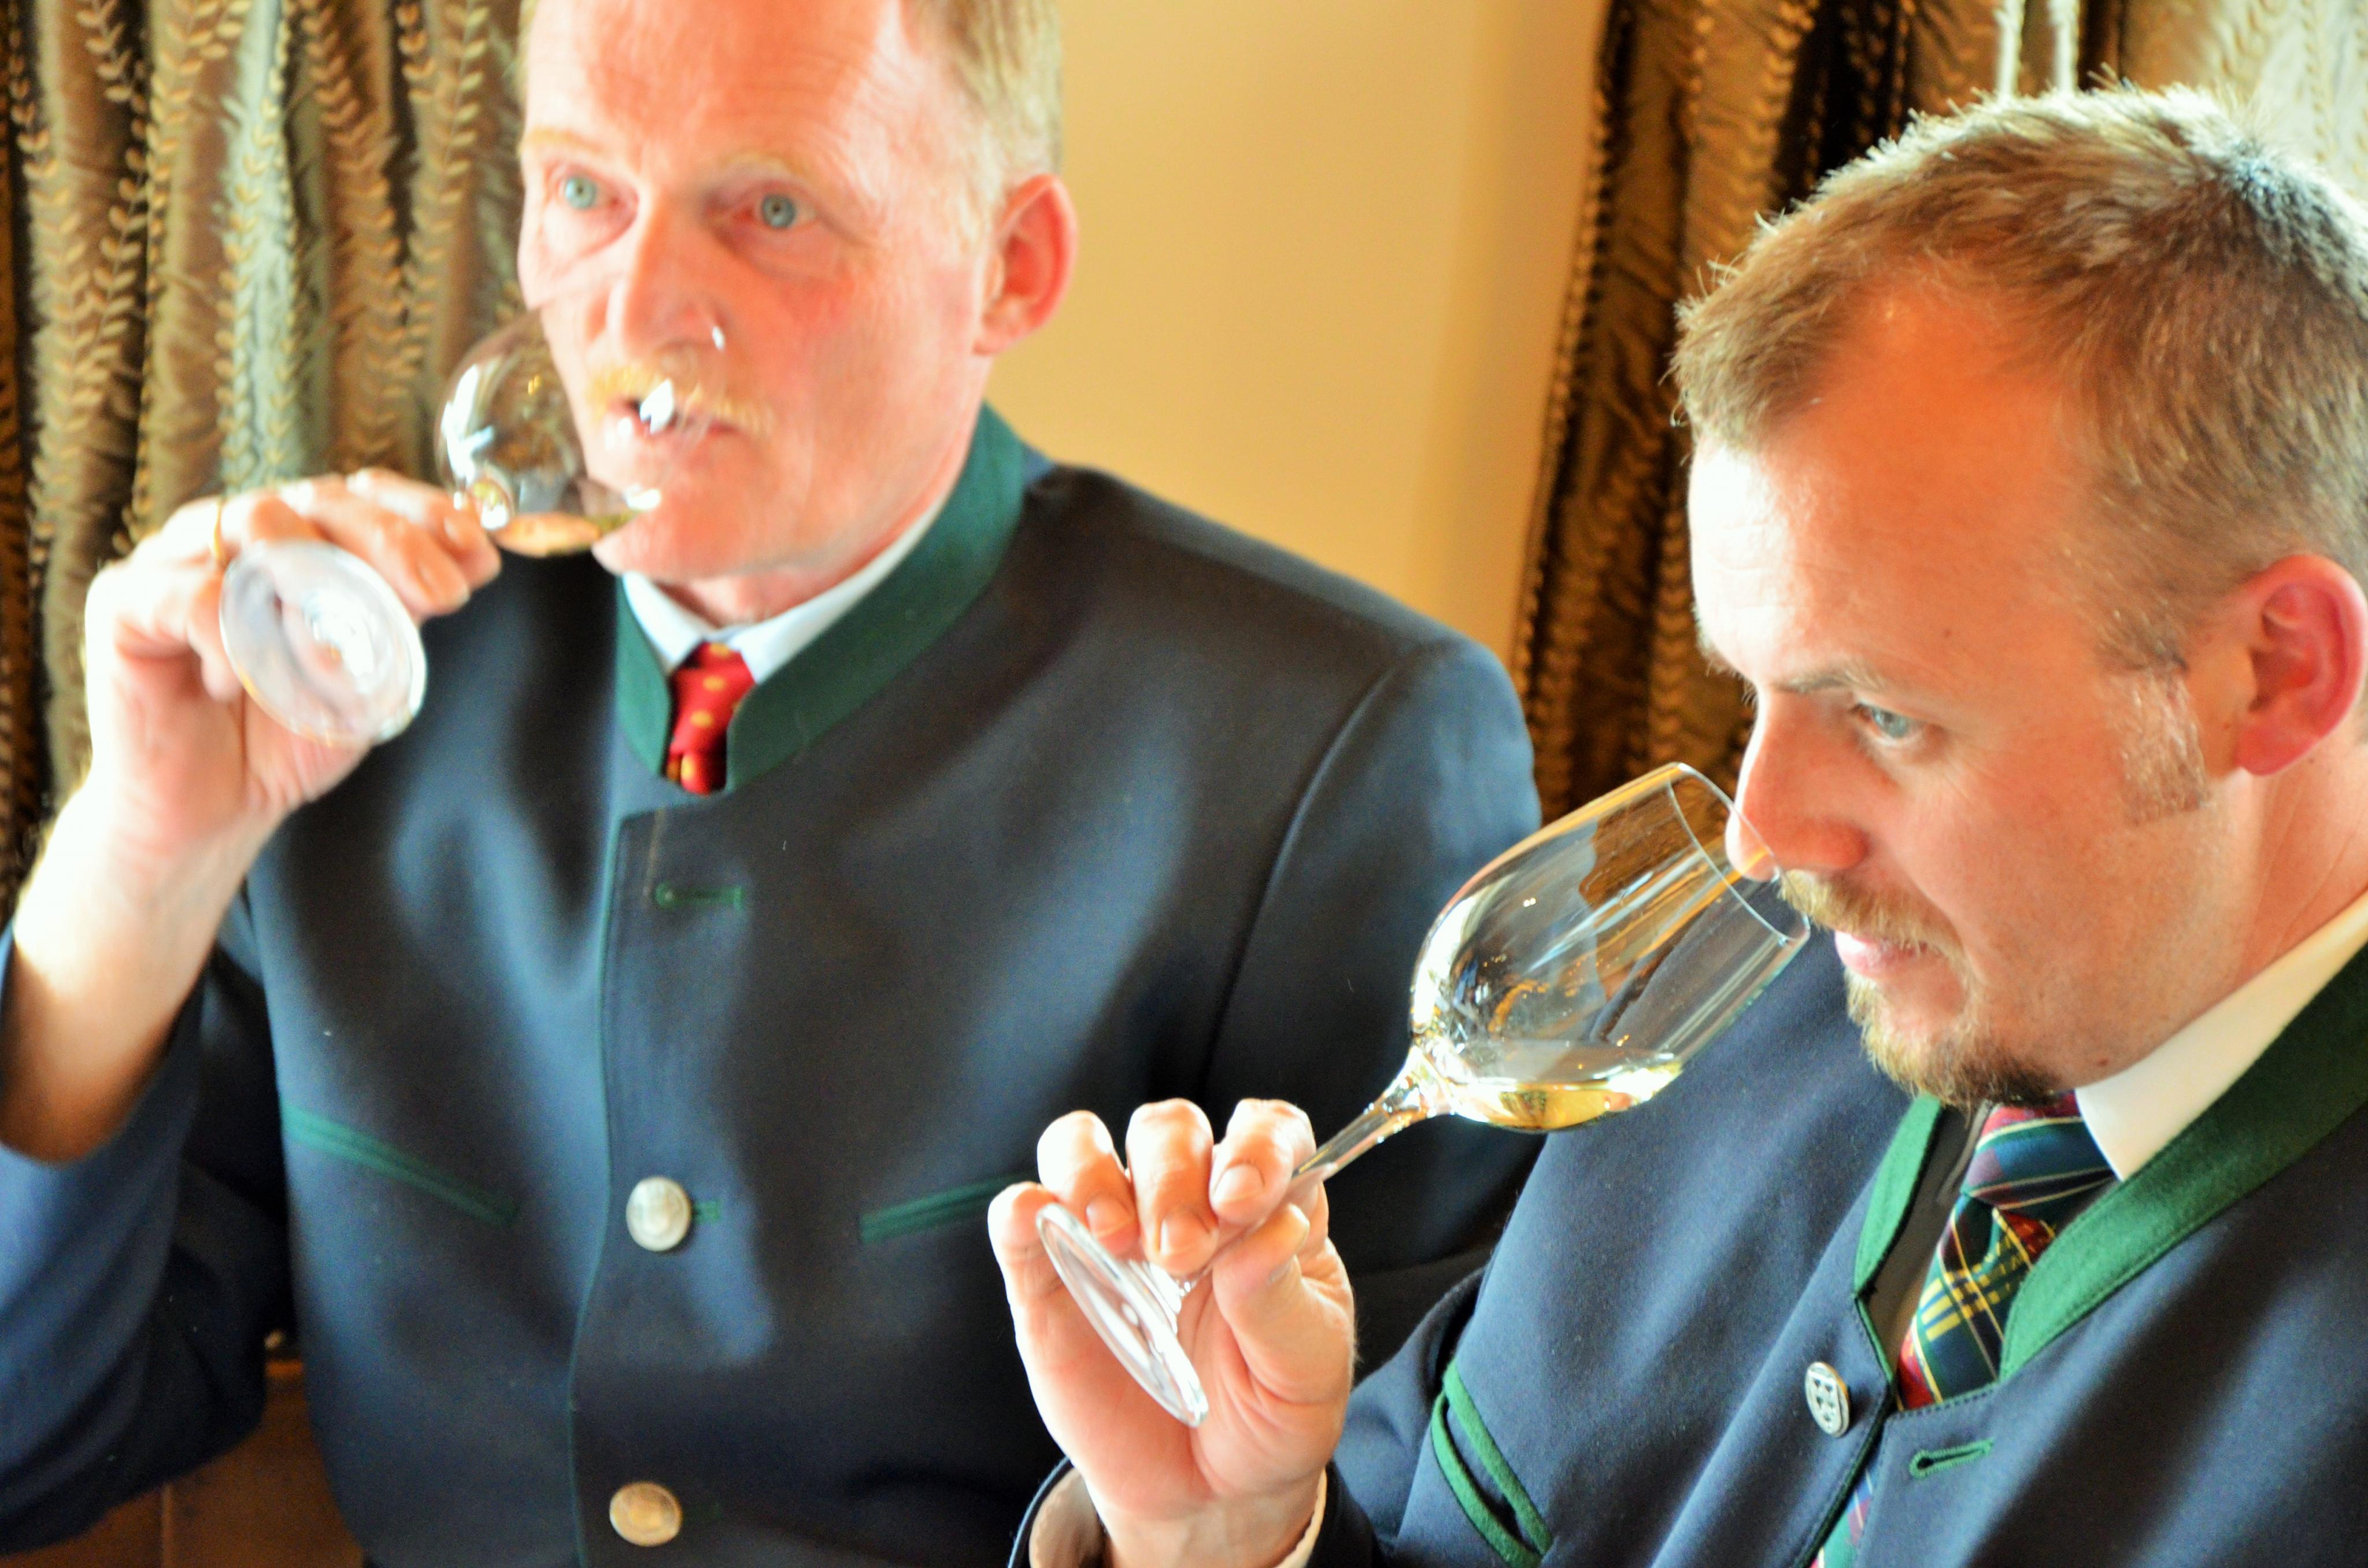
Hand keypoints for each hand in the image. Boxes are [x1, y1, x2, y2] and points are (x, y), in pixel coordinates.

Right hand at [82, 470, 496, 861]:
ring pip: (256, 526)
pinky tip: (244, 688)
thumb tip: (483, 554)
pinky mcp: (124, 600)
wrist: (214, 809)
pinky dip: (238, 643)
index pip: (360, 493)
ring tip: (332, 663)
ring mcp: (175, 559)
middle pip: (316, 499)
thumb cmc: (289, 733)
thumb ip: (410, 610)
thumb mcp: (371, 670)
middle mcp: (234, 534)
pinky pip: (194, 594)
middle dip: (391, 544)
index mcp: (295, 539)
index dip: (420, 512)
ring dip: (314, 593)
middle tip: (440, 599)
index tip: (475, 550)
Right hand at [991, 1099, 1354, 1567]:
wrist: (1202, 1492)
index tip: (1244, 1198)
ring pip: (1082, 1141)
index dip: (1256, 1144)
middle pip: (1169, 1129)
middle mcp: (1185, 1200)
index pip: (1265, 1130)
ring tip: (1117, 1239)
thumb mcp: (1305, 1373)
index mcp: (1264, 1208)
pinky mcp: (1047, 1276)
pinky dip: (1024, 1205)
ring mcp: (1109, 1233)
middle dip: (1174, 1179)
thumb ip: (1284, 1301)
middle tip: (1182, 1256)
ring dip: (1094, 1172)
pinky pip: (1019, 1212)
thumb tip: (1272, 1228)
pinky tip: (1044, 1223)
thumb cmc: (1268, 1415)